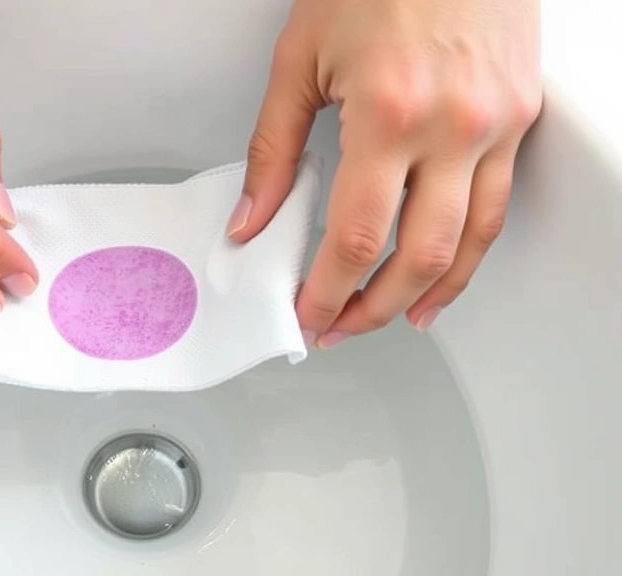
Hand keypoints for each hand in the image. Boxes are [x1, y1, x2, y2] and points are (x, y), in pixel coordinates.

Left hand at [228, 0, 541, 347]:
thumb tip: (251, 218)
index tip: (307, 315)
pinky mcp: (521, 118)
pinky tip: (444, 277)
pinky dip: (470, 254)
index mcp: (389, 114)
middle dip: (372, 308)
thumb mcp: (300, 60)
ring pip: (469, 244)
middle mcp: (453, 128)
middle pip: (418, 256)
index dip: (328, 290)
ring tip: (389, 319)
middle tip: (338, 327)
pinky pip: (497, 207)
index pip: (357, 237)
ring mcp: (497, 126)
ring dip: (426, 294)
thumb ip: (272, 149)